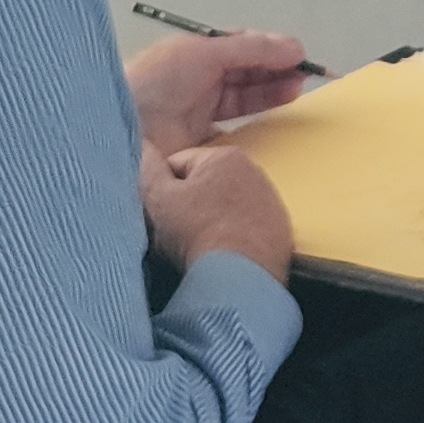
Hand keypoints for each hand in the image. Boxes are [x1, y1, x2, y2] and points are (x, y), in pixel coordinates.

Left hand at [127, 29, 309, 152]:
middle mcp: (197, 80)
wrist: (121, 128)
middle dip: (274, 71)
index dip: (269, 48)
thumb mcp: (204, 52)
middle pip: (245, 72)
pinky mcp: (199, 143)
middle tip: (303, 76)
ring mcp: (198, 112)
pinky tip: (271, 121)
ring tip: (295, 91)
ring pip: (242, 99)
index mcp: (195, 53)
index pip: (240, 46)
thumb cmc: (158, 80)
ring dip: (269, 93)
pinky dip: (253, 124)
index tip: (297, 55)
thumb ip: (251, 49)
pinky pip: (233, 130)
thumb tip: (296, 47)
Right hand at [141, 140, 293, 283]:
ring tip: (200, 247)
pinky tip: (224, 255)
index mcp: (224, 156)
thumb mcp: (159, 200)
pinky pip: (247, 227)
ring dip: (212, 220)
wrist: (240, 278)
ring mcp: (271, 201)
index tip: (158, 215)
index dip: (161, 190)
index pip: (178, 164)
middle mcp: (255, 170)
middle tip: (176, 234)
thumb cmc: (196, 232)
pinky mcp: (281, 230)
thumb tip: (142, 144)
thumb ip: (147, 169)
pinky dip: (235, 237)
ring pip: (227, 206)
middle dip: (188, 204)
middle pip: (205, 185)